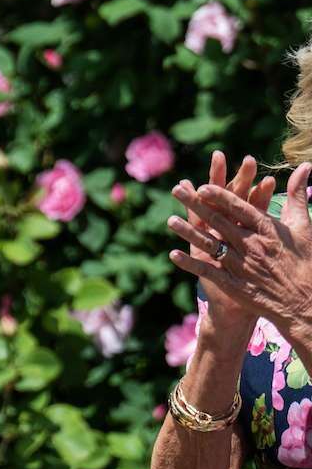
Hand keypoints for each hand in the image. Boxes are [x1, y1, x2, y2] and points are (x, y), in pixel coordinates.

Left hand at [168, 162, 311, 333]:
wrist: (304, 303)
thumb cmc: (305, 261)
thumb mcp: (304, 226)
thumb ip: (297, 194)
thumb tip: (305, 165)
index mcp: (267, 230)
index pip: (240, 208)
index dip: (220, 196)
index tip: (202, 186)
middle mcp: (252, 245)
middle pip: (219, 221)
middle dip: (196, 204)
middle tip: (176, 190)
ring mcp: (241, 265)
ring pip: (210, 245)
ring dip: (188, 232)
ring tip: (170, 221)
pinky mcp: (234, 284)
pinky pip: (208, 271)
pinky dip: (190, 263)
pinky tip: (173, 254)